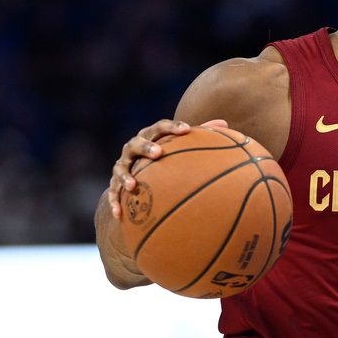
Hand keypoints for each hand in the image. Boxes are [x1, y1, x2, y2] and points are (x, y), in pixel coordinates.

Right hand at [107, 118, 227, 218]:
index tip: (186, 130)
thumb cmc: (168, 154)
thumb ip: (201, 133)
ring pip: (120, 168)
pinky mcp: (115, 183)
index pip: (161, 127)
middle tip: (158, 153)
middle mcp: (133, 147)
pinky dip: (114, 202)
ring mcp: (123, 164)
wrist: (139, 170)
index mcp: (151, 135)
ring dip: (125, 176)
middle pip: (137, 143)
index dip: (173, 127)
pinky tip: (118, 214)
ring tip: (133, 185)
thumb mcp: (181, 144)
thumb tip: (225, 124)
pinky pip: (112, 193)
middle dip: (146, 147)